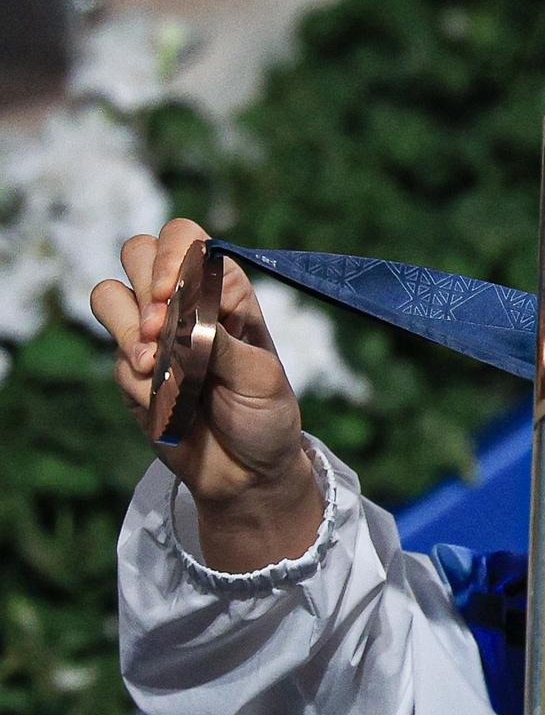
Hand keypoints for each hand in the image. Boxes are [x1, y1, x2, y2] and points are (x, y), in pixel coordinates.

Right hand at [89, 218, 308, 510]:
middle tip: (160, 331)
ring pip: (109, 296)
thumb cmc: (266, 416)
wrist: (246, 473)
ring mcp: (154, 335)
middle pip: (137, 254)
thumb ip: (220, 344)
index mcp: (226, 293)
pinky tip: (162, 400)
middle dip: (142, 288)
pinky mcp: (132, 371)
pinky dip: (134, 378)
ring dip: (127, 329)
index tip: (167, 294)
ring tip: (155, 365)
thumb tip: (179, 318)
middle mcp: (186, 304)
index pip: (187, 241)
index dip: (170, 257)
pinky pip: (113, 356)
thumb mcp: (260, 378)